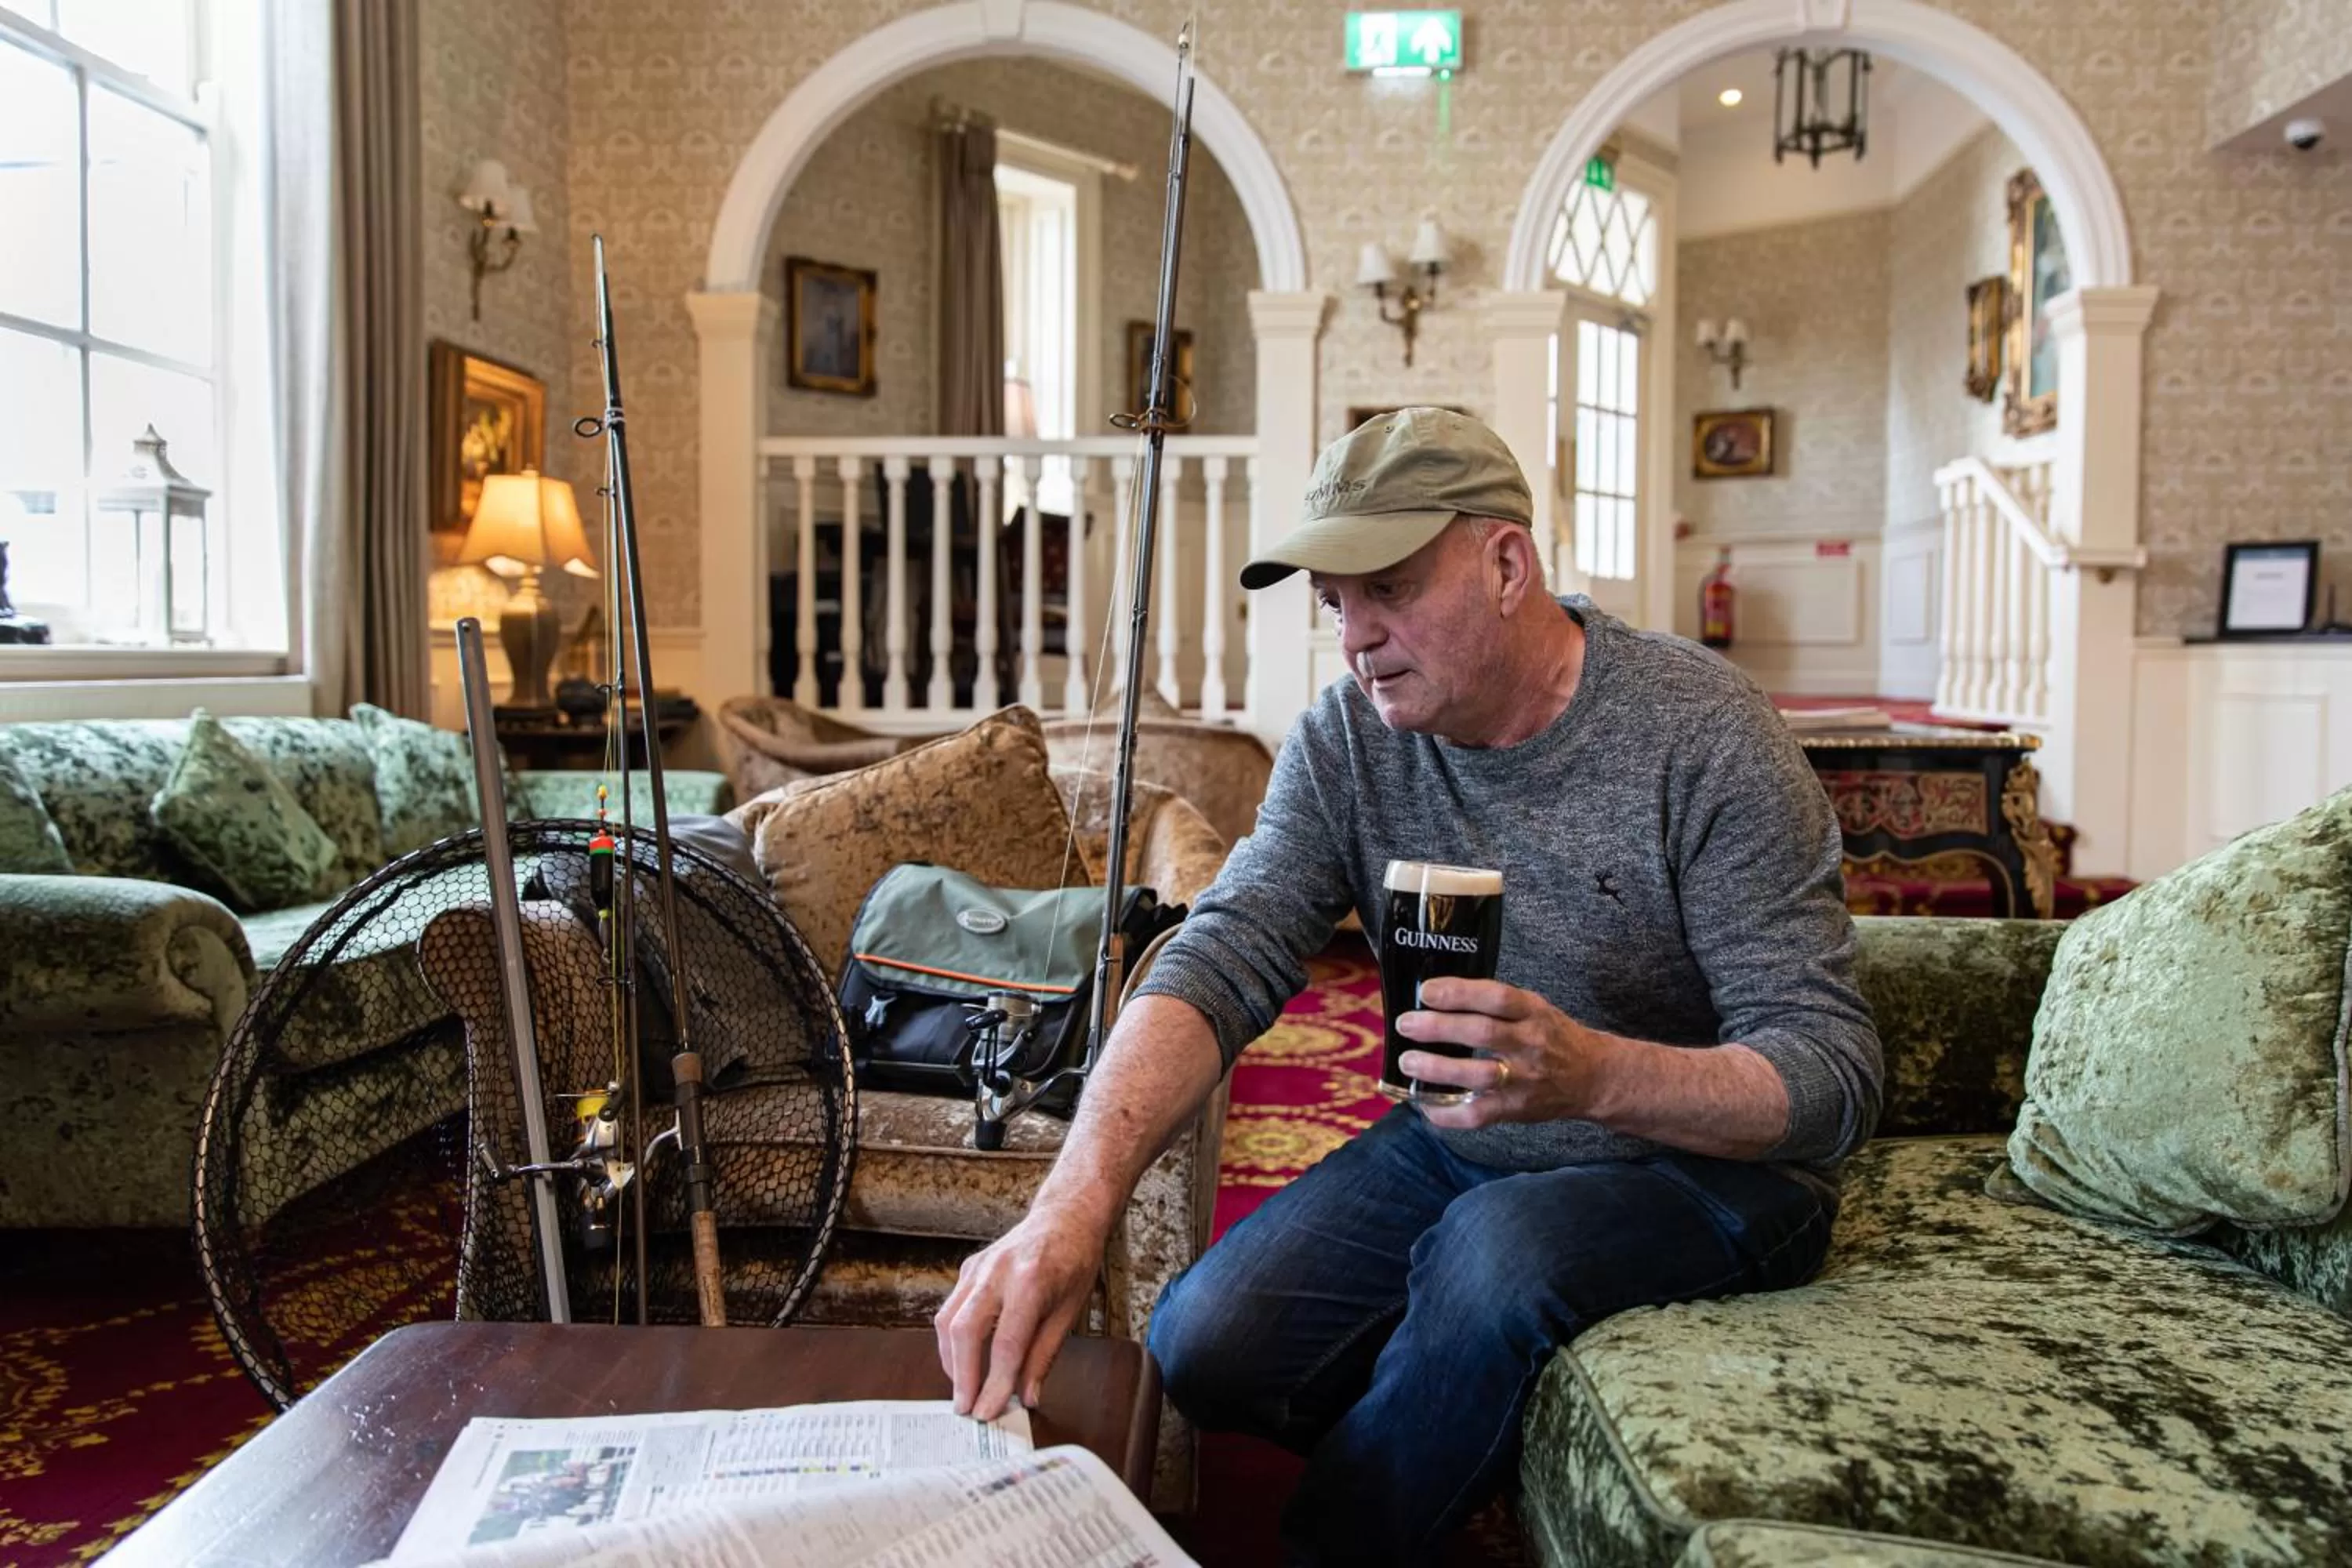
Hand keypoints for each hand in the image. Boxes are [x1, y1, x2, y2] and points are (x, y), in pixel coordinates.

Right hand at [933, 1204, 1106, 1420]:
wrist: (1065, 1217)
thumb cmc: (1074, 1262)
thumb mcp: (1069, 1312)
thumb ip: (1043, 1356)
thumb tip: (1027, 1397)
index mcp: (1031, 1281)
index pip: (1006, 1344)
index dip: (994, 1383)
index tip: (988, 1412)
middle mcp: (998, 1271)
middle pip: (965, 1330)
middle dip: (961, 1375)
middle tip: (965, 1408)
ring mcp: (978, 1266)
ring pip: (947, 1319)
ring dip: (951, 1359)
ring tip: (963, 1389)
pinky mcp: (968, 1268)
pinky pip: (951, 1308)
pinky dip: (952, 1339)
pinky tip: (963, 1358)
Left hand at [1394, 976, 1612, 1130]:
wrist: (1593, 1077)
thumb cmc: (1552, 1036)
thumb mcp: (1534, 1008)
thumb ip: (1495, 1003)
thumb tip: (1435, 996)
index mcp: (1533, 1012)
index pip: (1496, 997)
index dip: (1460, 993)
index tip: (1427, 991)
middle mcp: (1531, 1043)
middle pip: (1482, 1033)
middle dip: (1439, 1028)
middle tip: (1406, 1024)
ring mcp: (1525, 1079)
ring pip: (1478, 1074)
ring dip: (1439, 1069)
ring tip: (1408, 1062)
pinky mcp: (1517, 1108)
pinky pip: (1479, 1114)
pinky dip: (1448, 1113)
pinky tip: (1424, 1105)